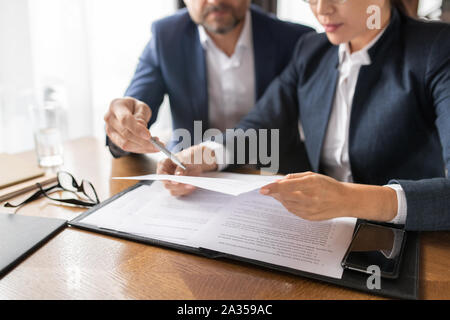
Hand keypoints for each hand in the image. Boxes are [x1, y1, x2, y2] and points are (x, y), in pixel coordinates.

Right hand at [104, 97, 159, 153]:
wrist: (125, 110)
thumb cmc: (134, 107)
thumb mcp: (141, 106)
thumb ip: (141, 116)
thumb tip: (142, 128)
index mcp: (116, 106)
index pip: (125, 120)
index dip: (137, 129)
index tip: (149, 136)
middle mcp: (109, 118)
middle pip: (126, 134)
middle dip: (144, 141)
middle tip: (159, 144)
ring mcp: (110, 130)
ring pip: (126, 144)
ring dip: (143, 148)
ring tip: (157, 146)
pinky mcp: (114, 140)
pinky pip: (128, 148)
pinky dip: (141, 149)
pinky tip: (151, 148)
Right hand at [157, 145, 218, 196]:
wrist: (197, 160)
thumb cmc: (189, 156)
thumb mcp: (185, 159)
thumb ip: (180, 168)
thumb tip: (177, 177)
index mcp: (163, 164)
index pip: (160, 173)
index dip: (166, 178)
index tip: (174, 181)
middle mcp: (165, 174)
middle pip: (167, 184)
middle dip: (177, 186)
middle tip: (187, 183)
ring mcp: (171, 181)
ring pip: (173, 190)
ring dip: (183, 189)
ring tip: (192, 185)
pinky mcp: (178, 187)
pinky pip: (180, 193)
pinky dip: (186, 191)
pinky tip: (192, 186)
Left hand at [260, 172, 397, 221]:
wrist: (344, 201)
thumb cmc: (328, 186)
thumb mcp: (312, 175)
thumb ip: (294, 178)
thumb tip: (279, 181)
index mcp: (312, 184)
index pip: (287, 186)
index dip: (273, 188)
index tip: (263, 189)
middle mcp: (310, 198)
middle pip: (285, 196)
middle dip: (275, 192)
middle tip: (269, 188)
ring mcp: (310, 210)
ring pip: (287, 204)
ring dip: (281, 198)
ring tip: (282, 193)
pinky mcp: (309, 217)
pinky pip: (292, 211)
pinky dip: (288, 204)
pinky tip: (290, 200)